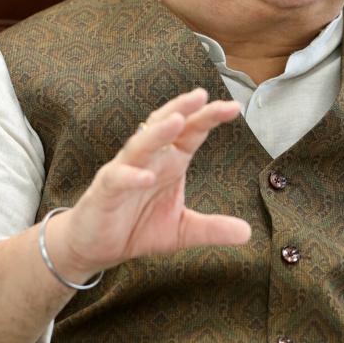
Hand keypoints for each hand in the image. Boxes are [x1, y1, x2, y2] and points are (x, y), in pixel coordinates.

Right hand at [54, 88, 249, 274]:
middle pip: (165, 125)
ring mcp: (125, 170)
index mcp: (170, 161)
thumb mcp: (182, 230)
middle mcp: (149, 159)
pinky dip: (132, 175)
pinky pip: (118, 178)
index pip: (192, 132)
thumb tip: (247, 233)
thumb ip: (212, 228)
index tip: (234, 107)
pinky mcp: (105, 190)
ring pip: (140, 144)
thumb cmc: (137, 228)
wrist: (96, 247)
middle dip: (183, 108)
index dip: (210, 117)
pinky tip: (146, 176)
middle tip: (202, 95)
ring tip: (176, 121)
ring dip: (157, 132)